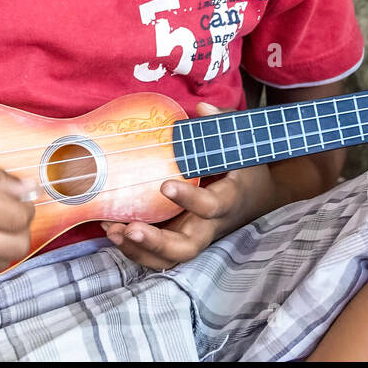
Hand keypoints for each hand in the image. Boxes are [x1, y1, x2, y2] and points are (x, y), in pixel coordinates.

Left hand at [100, 102, 280, 270]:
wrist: (255, 198)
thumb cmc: (244, 169)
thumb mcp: (241, 146)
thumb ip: (222, 127)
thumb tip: (201, 109)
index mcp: (227, 202)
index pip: (210, 207)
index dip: (189, 199)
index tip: (165, 185)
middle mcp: (208, 226)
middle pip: (185, 248)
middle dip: (156, 243)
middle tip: (131, 228)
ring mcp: (192, 235)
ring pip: (167, 258)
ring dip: (139, 250)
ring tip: (113, 231)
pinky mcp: (178, 237)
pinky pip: (156, 253)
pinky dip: (134, 248)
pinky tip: (111, 229)